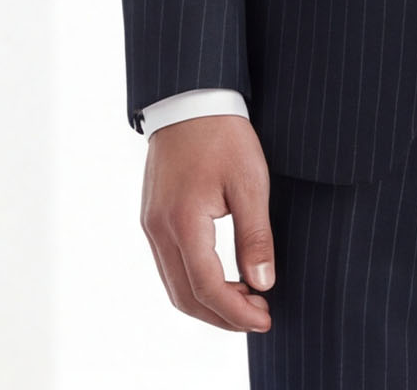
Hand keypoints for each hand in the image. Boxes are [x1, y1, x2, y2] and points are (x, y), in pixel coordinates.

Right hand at [139, 113, 275, 332]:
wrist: (190, 99)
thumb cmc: (223, 134)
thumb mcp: (249, 181)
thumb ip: (255, 236)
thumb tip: (263, 284)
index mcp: (183, 222)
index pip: (207, 287)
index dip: (237, 311)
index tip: (266, 318)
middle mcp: (159, 230)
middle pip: (185, 296)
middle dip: (223, 316)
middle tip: (258, 316)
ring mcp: (151, 225)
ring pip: (174, 285)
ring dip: (207, 303)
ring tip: (246, 300)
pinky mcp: (152, 217)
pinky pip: (169, 266)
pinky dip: (194, 283)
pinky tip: (223, 277)